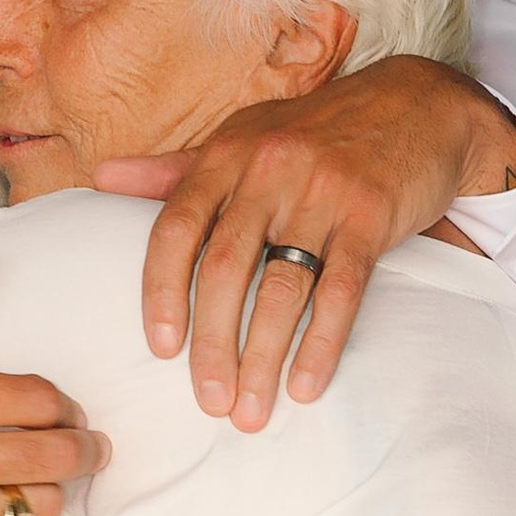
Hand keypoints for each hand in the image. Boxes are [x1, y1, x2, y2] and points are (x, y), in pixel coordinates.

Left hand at [97, 58, 515, 430]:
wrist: (417, 103)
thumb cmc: (318, 131)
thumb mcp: (242, 137)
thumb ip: (173, 169)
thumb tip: (98, 179)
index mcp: (226, 155)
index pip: (175, 229)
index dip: (161, 292)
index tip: (161, 350)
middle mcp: (267, 170)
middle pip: (224, 268)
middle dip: (213, 344)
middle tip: (209, 403)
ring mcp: (321, 192)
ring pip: (281, 287)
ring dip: (263, 358)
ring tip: (251, 412)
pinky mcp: (372, 215)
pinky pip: (342, 289)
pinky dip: (322, 344)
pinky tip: (306, 386)